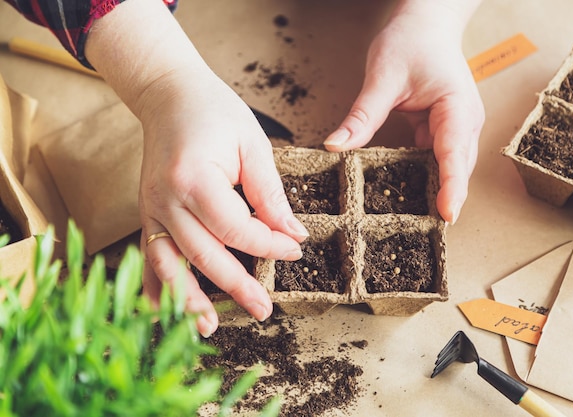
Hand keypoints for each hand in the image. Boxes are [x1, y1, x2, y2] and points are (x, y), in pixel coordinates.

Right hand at [136, 68, 308, 335]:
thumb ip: (270, 193)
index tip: (294, 250)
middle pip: (204, 256)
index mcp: (195, 179)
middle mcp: (166, 200)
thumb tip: (293, 234)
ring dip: (189, 300)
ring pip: (169, 265)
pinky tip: (163, 312)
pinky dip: (155, 286)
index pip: (236, 229)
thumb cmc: (214, 112)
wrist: (168, 94)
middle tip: (264, 309)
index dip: (268, 246)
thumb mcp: (252, 145)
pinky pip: (147, 256)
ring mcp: (151, 209)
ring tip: (210, 328)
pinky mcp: (146, 213)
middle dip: (237, 285)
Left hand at [324, 0, 483, 223]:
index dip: (452, 187)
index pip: (455, 154)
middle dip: (445, 199)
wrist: (427, 22)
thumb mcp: (383, 77)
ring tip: (412, 222)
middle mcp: (463, 122)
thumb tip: (336, 146)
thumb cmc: (412, 41)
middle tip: (421, 231)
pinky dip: (422, 176)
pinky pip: (434, 160)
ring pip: (448, 168)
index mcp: (457, 108)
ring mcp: (455, 128)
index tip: (447, 215)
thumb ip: (362, 115)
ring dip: (434, 191)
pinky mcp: (441, 131)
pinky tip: (403, 193)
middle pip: (457, 169)